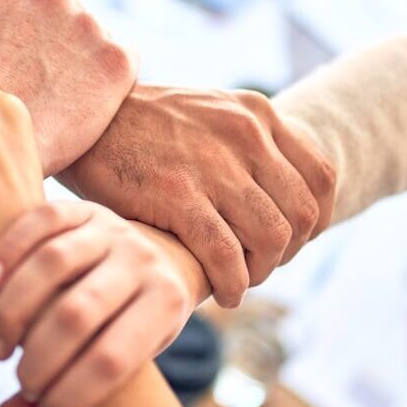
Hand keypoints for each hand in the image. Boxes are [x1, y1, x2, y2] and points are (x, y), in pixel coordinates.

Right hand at [0, 0, 137, 175]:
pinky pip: (122, 68)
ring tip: (61, 101)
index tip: (22, 56)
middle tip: (43, 80)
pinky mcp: (118, 59)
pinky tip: (85, 110)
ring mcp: (88, 21)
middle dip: (57, 39)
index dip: (26, 27)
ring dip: (84, 63)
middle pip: (64, 9)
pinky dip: (110, 88)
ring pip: (93, 39)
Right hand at [0, 201, 191, 406]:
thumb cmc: (137, 321)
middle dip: (40, 359)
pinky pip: (40, 222)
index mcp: (167, 302)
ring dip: (13, 311)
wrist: (163, 258)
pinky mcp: (85, 208)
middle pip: (78, 313)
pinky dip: (7, 252)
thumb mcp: (128, 355)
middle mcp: (144, 260)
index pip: (114, 359)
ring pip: (53, 263)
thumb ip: (72, 386)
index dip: (74, 395)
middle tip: (21, 379)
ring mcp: (114, 229)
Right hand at [59, 85, 335, 307]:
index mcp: (257, 115)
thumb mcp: (208, 114)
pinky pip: (226, 255)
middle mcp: (245, 136)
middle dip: (288, 252)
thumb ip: (245, 144)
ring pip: (271, 238)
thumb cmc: (143, 126)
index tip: (292, 241)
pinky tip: (221, 293)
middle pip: (301, 214)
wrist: (85, 115)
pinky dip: (232, 284)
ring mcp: (213, 165)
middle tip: (259, 265)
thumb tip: (273, 194)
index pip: (321, 177)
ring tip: (239, 281)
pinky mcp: (177, 194)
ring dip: (260, 272)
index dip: (316, 220)